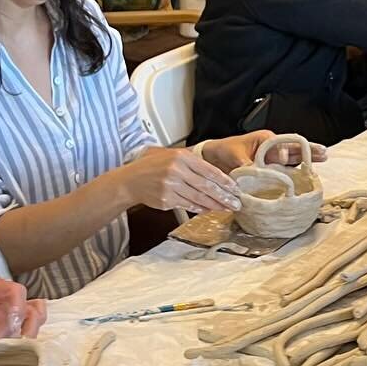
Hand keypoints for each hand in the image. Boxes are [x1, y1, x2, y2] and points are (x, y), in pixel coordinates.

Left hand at [0, 269, 44, 350]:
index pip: (13, 300)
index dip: (9, 323)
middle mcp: (6, 292)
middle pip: (31, 308)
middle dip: (26, 331)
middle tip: (12, 352)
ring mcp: (10, 302)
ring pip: (34, 314)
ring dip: (29, 332)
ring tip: (17, 351)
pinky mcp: (8, 312)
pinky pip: (28, 319)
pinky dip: (27, 332)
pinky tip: (15, 348)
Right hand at [125, 145, 242, 214]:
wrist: (130, 180)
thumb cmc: (152, 167)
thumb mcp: (172, 155)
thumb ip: (192, 162)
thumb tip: (216, 174)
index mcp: (181, 157)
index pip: (209, 170)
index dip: (224, 181)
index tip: (235, 188)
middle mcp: (177, 171)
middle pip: (207, 186)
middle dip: (224, 196)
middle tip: (236, 203)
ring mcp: (171, 186)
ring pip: (199, 198)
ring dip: (215, 205)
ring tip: (226, 208)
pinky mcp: (166, 200)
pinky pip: (188, 205)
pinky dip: (199, 208)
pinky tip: (208, 209)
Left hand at [202, 131, 326, 173]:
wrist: (213, 159)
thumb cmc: (224, 151)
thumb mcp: (234, 155)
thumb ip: (248, 163)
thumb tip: (258, 171)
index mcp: (265, 140)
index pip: (284, 143)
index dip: (293, 150)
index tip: (297, 158)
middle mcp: (272, 148)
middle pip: (295, 148)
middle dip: (309, 150)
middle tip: (324, 153)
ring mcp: (272, 159)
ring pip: (294, 158)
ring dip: (307, 160)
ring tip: (322, 159)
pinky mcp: (269, 169)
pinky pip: (285, 170)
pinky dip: (295, 173)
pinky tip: (305, 177)